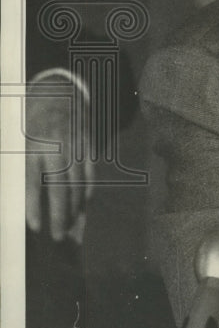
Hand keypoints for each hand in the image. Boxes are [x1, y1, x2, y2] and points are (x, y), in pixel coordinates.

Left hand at [25, 79, 92, 241]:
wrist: (59, 90)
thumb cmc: (33, 120)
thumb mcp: (20, 139)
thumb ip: (23, 168)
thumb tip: (25, 200)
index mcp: (33, 144)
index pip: (33, 181)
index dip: (35, 205)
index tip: (35, 227)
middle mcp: (56, 146)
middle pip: (60, 186)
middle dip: (59, 214)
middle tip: (58, 237)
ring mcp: (76, 145)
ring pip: (78, 183)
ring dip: (75, 208)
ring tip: (72, 229)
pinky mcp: (88, 145)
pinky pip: (90, 172)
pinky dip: (88, 190)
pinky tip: (84, 205)